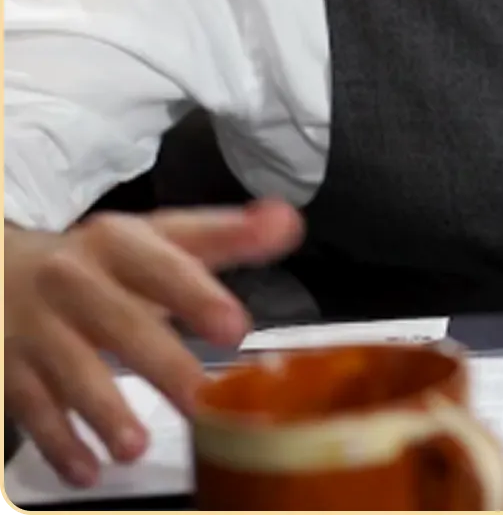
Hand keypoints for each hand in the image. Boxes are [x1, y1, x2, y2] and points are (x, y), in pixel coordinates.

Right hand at [3, 200, 303, 487]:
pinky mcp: (12, 370)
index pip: (161, 266)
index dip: (197, 295)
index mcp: (118, 243)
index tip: (236, 327)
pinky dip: (60, 442)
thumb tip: (286, 223)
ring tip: (136, 447)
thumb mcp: (155, 239)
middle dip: (163, 364)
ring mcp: (38, 328)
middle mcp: (74, 281)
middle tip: (202, 400)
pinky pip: (33, 408)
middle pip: (121, 324)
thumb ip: (223, 236)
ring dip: (104, 411)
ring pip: (71, 370)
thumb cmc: (100, 263)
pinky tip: (89, 469)